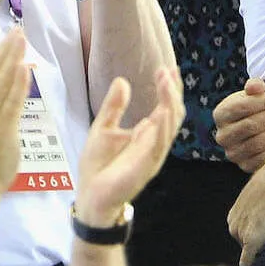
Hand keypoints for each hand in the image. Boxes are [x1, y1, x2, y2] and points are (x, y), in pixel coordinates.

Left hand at [74, 67, 183, 227]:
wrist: (91, 197)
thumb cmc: (98, 166)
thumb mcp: (102, 128)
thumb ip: (114, 107)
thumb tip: (122, 80)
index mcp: (148, 133)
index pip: (166, 106)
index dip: (169, 88)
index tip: (167, 68)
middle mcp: (156, 141)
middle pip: (174, 112)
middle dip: (172, 91)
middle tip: (167, 72)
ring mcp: (154, 153)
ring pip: (171, 124)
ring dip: (170, 102)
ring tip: (165, 81)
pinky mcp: (148, 165)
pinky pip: (161, 143)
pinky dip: (164, 125)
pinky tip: (163, 109)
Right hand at [214, 77, 264, 172]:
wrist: (260, 127)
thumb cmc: (258, 106)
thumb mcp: (256, 92)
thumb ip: (256, 86)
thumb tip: (255, 87)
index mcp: (222, 113)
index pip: (241, 107)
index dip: (264, 102)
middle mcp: (223, 135)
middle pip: (249, 126)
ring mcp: (233, 153)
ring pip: (256, 144)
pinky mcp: (245, 166)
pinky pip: (261, 160)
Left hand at [230, 147, 264, 265]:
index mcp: (243, 196)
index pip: (239, 216)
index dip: (250, 222)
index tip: (260, 224)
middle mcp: (239, 211)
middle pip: (238, 230)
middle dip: (249, 234)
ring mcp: (244, 224)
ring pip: (244, 242)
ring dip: (252, 246)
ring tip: (263, 250)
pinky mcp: (253, 237)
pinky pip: (247, 254)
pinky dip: (247, 259)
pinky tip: (247, 263)